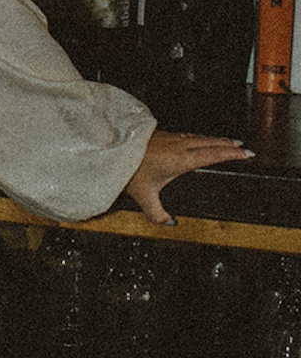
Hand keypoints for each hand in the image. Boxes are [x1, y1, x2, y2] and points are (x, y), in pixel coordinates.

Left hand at [124, 129, 252, 225]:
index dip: (230, 154)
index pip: (212, 155)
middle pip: (210, 142)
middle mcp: (178, 146)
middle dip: (228, 144)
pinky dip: (200, 137)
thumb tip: (169, 222)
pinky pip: (188, 135)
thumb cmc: (128, 169)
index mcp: (180, 160)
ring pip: (199, 137)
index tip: (244, 153)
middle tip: (243, 147)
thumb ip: (158, 213)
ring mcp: (170, 138)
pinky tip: (198, 139)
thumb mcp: (144, 197)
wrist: (113, 150)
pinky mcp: (162, 135)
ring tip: (227, 142)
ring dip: (215, 139)